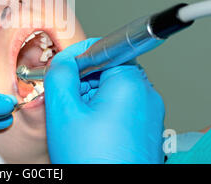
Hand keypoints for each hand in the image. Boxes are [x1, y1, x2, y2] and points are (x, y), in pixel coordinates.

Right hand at [44, 38, 164, 163]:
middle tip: (65, 103)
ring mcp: (150, 114)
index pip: (101, 48)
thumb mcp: (64, 111)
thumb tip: (62, 60)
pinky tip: (89, 134)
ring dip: (90, 99)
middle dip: (82, 82)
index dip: (75, 57)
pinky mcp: (148, 130)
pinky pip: (122, 109)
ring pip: (112, 91)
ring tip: (77, 124)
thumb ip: (60, 74)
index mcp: (130, 83)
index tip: (60, 68)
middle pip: (107, 71)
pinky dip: (102, 114)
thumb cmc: (93, 160)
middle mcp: (147, 95)